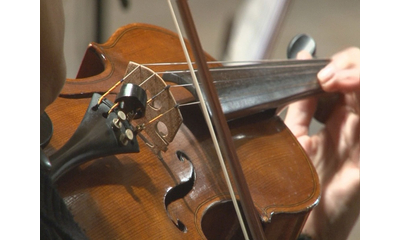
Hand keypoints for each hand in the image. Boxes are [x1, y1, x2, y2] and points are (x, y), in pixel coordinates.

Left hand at [285, 47, 359, 239]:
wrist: (300, 219)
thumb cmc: (297, 181)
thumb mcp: (295, 133)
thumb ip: (301, 103)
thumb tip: (303, 61)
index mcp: (338, 119)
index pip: (351, 78)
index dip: (341, 65)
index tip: (320, 73)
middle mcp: (356, 126)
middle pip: (368, 80)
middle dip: (351, 66)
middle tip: (327, 76)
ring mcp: (366, 140)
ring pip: (377, 96)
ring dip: (361, 79)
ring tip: (335, 81)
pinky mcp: (370, 159)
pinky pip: (378, 127)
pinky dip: (372, 102)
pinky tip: (355, 91)